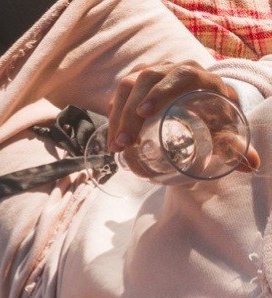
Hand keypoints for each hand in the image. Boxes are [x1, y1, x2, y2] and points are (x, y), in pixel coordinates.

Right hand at [107, 61, 259, 171]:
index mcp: (199, 75)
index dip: (160, 91)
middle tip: (124, 143)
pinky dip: (114, 114)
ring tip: (116, 145)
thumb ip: (234, 145)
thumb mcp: (225, 128)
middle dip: (129, 112)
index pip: (179, 75)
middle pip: (145, 80)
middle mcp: (173, 68)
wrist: (205, 102)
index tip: (145, 113)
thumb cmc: (216, 115)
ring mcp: (152, 73)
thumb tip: (249, 164)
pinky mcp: (138, 82)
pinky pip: (120, 93)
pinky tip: (113, 135)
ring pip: (128, 85)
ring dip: (117, 115)